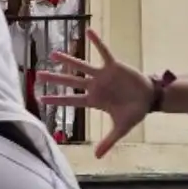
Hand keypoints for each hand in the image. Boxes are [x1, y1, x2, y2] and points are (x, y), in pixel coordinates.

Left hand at [40, 30, 152, 156]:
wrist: (149, 99)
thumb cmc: (134, 112)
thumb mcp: (121, 128)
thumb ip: (108, 141)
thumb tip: (97, 157)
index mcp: (94, 101)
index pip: (70, 100)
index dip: (56, 99)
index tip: (41, 98)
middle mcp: (95, 86)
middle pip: (71, 81)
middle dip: (55, 78)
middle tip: (38, 74)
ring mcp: (103, 75)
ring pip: (82, 66)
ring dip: (68, 60)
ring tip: (53, 54)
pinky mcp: (114, 66)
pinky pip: (104, 52)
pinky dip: (97, 43)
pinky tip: (89, 31)